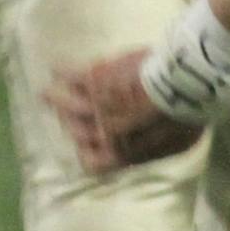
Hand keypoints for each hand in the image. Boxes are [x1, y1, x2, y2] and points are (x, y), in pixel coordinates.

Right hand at [45, 49, 208, 173]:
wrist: (180, 85)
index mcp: (120, 153)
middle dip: (75, 127)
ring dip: (54, 100)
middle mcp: (101, 133)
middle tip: (72, 118)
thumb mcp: (176, 145)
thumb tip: (147, 152)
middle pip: (77, 133)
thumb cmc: (185, 115)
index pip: (91, 163)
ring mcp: (95, 105)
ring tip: (44, 94)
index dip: (88, 156)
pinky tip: (54, 67)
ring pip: (66, 106)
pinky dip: (61, 71)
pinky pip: (71, 75)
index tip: (88, 150)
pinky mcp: (95, 79)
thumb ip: (156, 150)